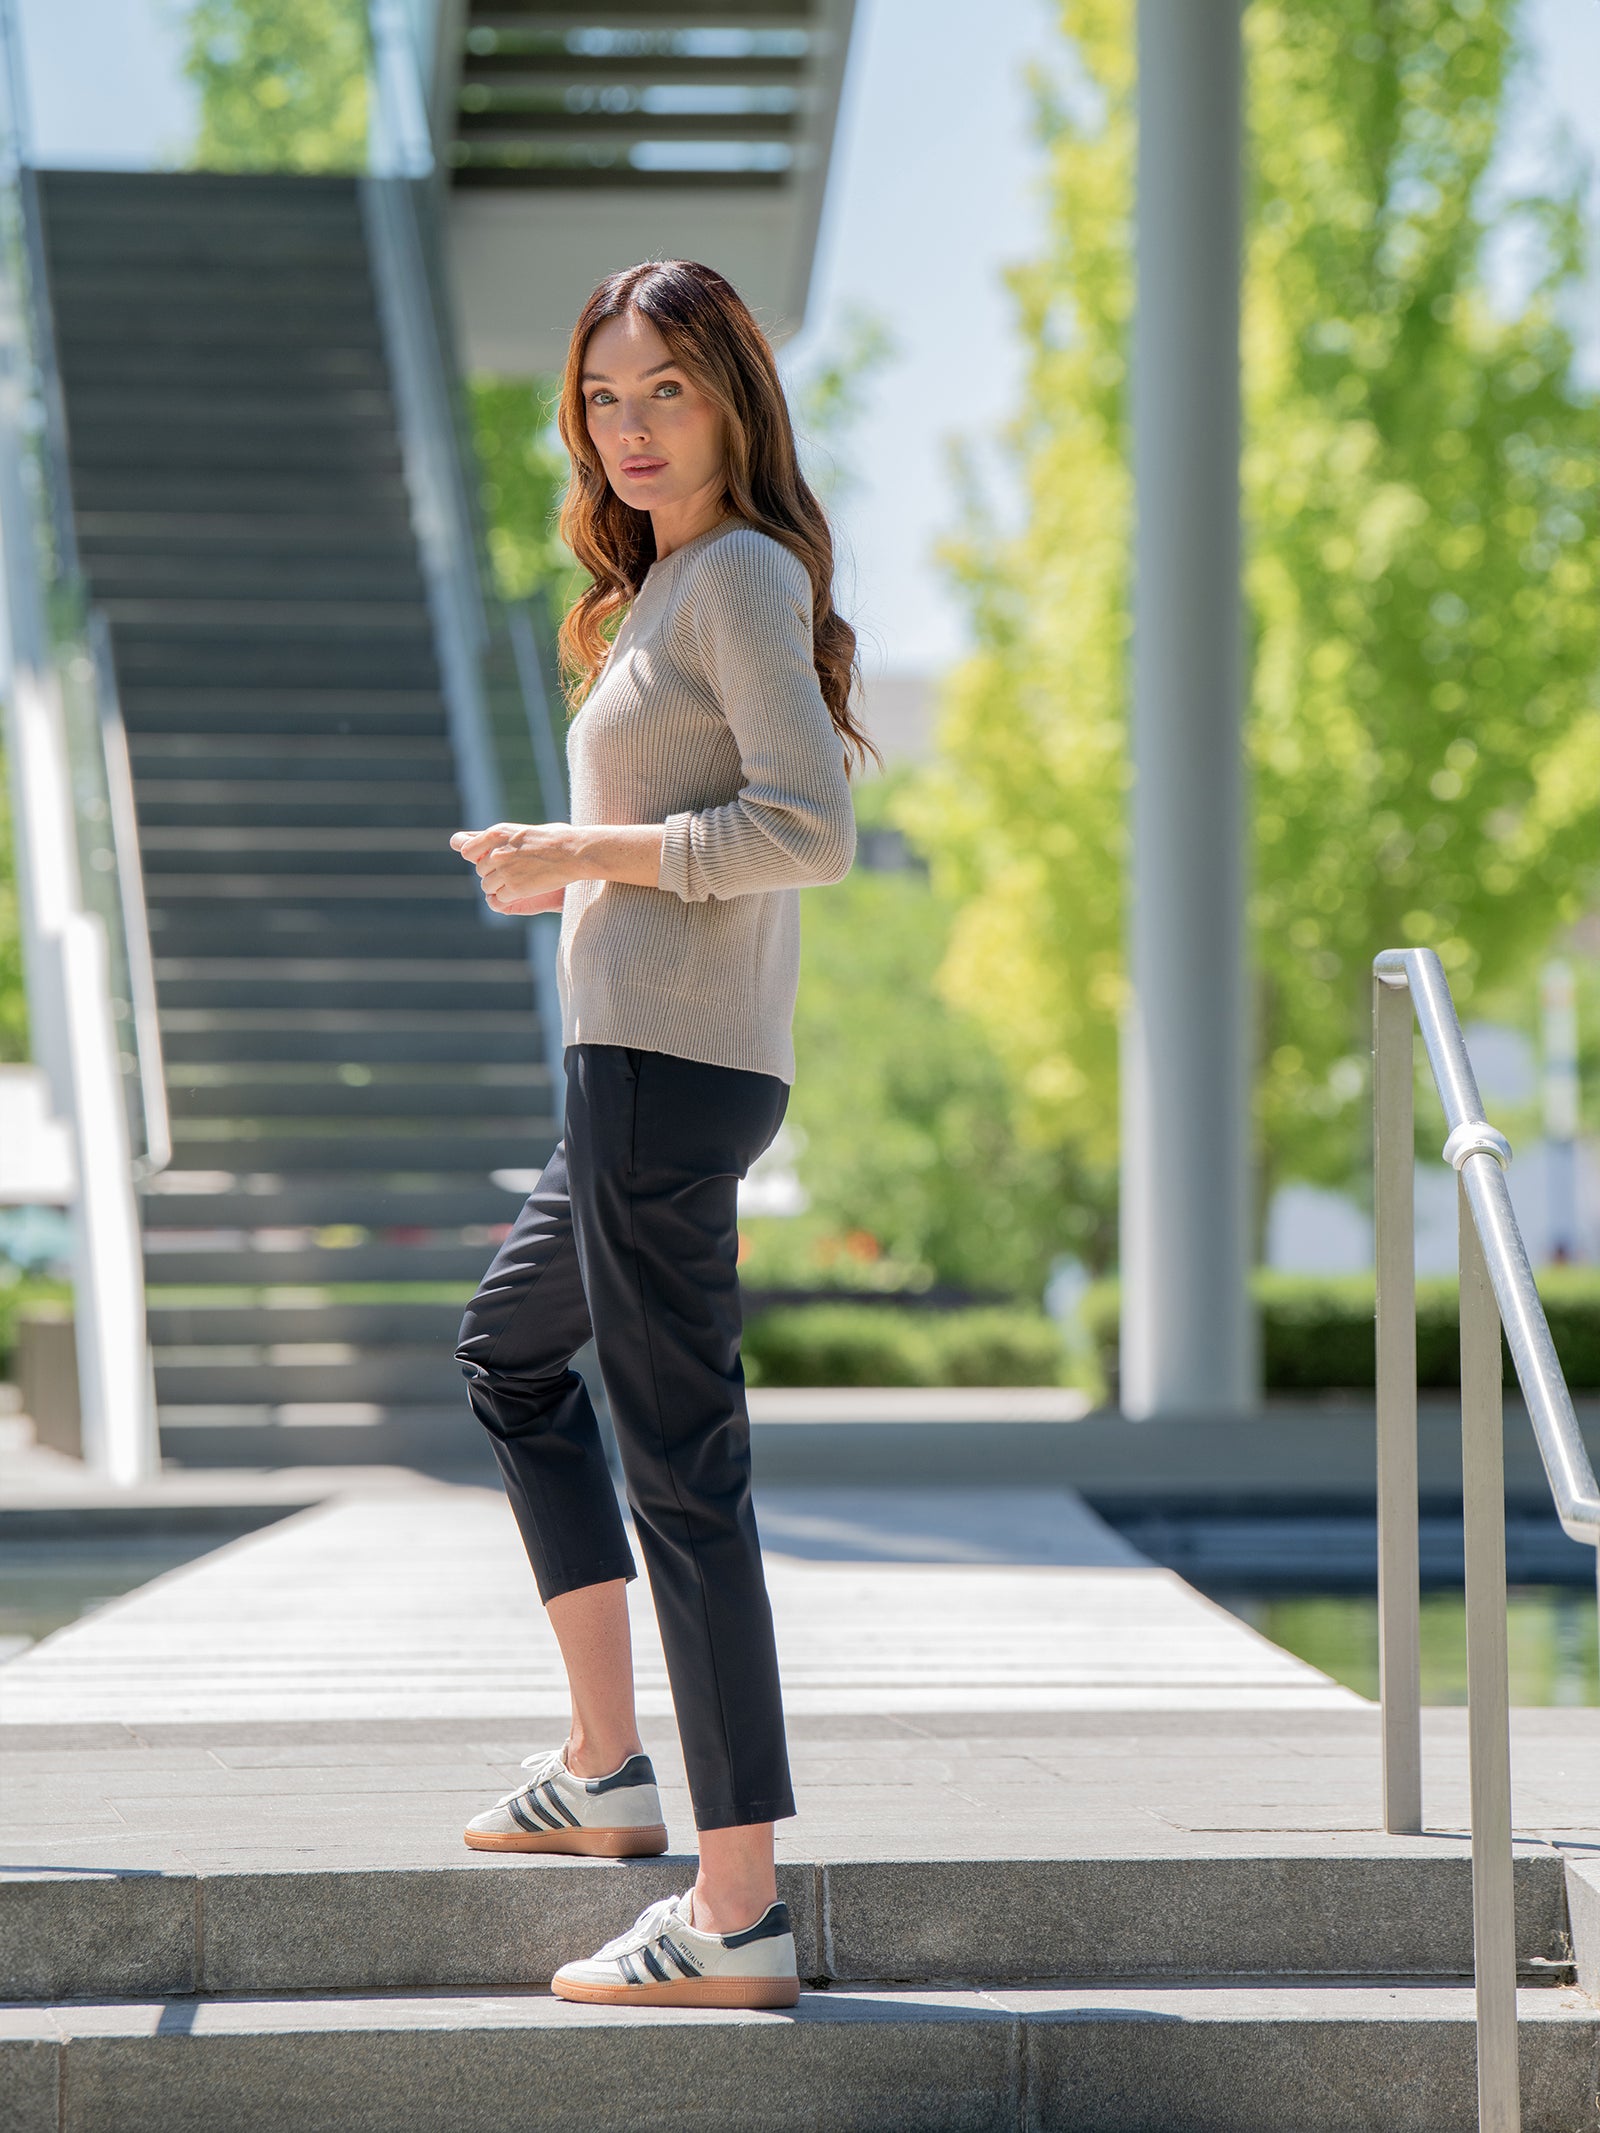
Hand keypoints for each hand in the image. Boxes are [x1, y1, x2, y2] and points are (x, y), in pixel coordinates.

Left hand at [450, 823, 572, 914]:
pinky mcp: (516, 888)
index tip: (486, 860)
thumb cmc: (553, 838)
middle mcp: (497, 853)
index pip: (467, 850)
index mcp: (496, 834)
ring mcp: (505, 871)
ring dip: (499, 887)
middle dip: (493, 873)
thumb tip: (471, 843)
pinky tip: (524, 888)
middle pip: (480, 871)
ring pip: (487, 886)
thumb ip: (497, 837)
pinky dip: (510, 896)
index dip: (475, 857)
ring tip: (518, 880)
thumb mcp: (520, 831)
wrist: (573, 851)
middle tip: (512, 870)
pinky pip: (500, 898)